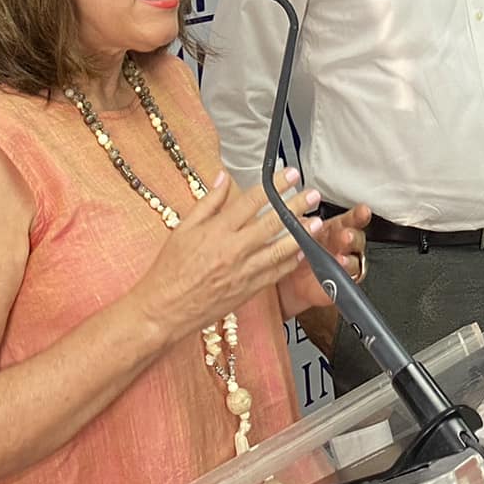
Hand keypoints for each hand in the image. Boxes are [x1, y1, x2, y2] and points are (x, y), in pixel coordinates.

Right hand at [138, 172, 304, 343]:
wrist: (165, 309)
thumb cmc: (170, 269)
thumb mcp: (183, 228)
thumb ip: (208, 202)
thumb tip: (223, 177)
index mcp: (217, 231)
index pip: (252, 201)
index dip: (274, 185)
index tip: (289, 174)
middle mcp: (234, 249)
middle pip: (273, 223)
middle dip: (296, 206)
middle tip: (313, 194)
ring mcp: (244, 271)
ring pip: (281, 249)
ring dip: (302, 234)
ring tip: (317, 221)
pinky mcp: (249, 290)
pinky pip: (276, 273)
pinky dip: (291, 262)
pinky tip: (303, 252)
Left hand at [279, 201, 370, 316]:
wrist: (288, 281)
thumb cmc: (296, 252)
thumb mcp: (295, 232)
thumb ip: (299, 223)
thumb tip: (295, 213)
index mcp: (333, 230)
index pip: (349, 221)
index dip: (358, 216)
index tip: (363, 210)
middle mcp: (341, 247)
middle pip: (356, 240)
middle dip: (352, 237)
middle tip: (346, 235)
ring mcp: (342, 267)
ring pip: (354, 262)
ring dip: (348, 260)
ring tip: (340, 259)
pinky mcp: (338, 286)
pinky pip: (345, 283)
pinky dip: (341, 280)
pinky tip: (335, 277)